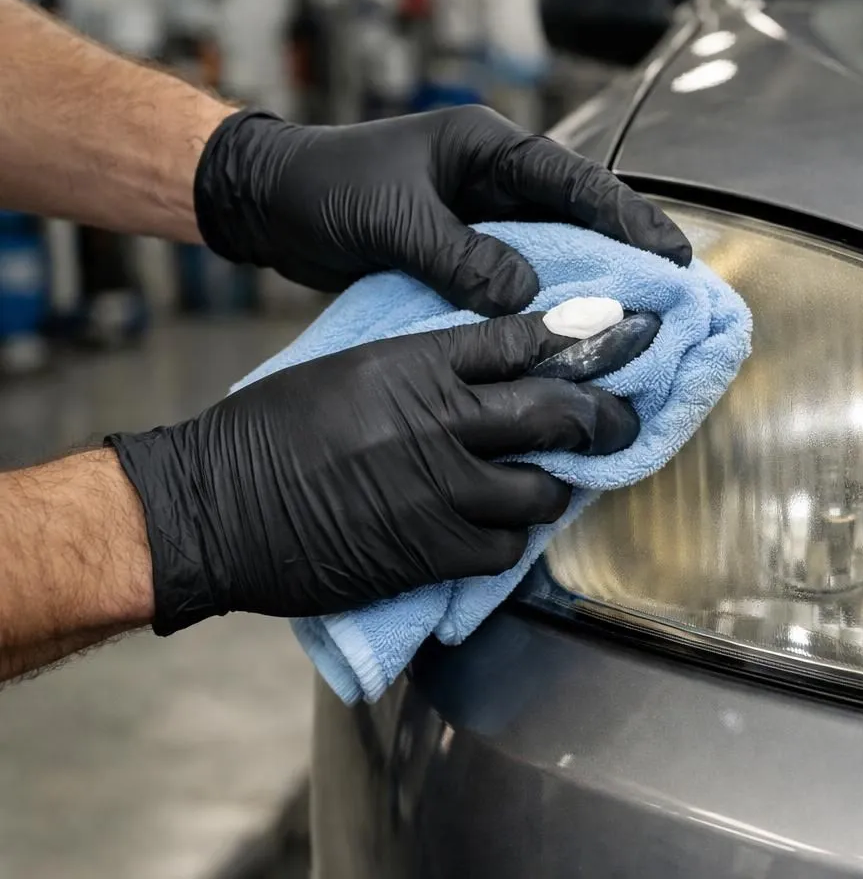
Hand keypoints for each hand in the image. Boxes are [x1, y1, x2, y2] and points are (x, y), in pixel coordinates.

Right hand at [107, 314, 639, 634]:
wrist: (216, 507)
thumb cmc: (270, 431)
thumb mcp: (349, 367)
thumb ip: (423, 366)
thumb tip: (484, 367)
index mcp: (417, 365)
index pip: (524, 341)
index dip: (586, 336)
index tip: (627, 331)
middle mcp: (442, 421)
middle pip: (558, 411)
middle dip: (603, 418)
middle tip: (622, 422)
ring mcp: (442, 490)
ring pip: (543, 488)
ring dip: (553, 488)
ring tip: (547, 484)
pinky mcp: (432, 550)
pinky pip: (506, 546)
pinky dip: (511, 539)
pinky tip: (499, 530)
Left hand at [194, 106, 691, 315]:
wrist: (266, 203)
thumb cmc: (322, 191)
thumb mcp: (393, 220)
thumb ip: (459, 256)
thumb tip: (524, 296)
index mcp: (486, 147)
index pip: (575, 181)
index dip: (629, 219)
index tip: (673, 255)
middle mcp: (493, 177)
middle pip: (579, 216)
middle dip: (627, 253)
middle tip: (676, 296)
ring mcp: (481, 214)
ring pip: (554, 249)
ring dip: (590, 283)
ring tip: (637, 322)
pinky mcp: (463, 250)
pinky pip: (519, 276)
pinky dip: (546, 302)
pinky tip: (569, 335)